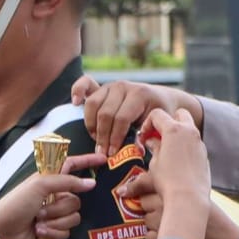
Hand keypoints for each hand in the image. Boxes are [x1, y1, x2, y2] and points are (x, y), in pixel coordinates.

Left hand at [0, 153, 104, 238]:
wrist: (1, 231)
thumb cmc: (14, 205)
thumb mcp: (39, 185)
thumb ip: (67, 181)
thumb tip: (89, 182)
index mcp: (49, 179)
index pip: (72, 165)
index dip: (87, 162)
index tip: (103, 160)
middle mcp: (53, 195)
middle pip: (75, 200)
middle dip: (59, 208)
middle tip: (42, 209)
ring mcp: (53, 213)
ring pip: (73, 217)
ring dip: (55, 221)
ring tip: (38, 221)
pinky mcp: (52, 230)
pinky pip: (66, 232)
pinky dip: (53, 233)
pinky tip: (39, 231)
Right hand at [72, 76, 202, 158]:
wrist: (163, 99)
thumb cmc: (161, 117)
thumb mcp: (158, 126)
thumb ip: (146, 137)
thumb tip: (134, 151)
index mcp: (139, 95)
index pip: (121, 119)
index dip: (115, 138)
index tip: (112, 154)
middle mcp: (123, 87)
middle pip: (105, 114)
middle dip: (102, 136)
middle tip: (102, 152)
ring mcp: (111, 85)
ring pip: (93, 104)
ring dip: (91, 124)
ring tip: (96, 139)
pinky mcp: (103, 87)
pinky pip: (85, 84)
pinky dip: (77, 91)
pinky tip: (75, 103)